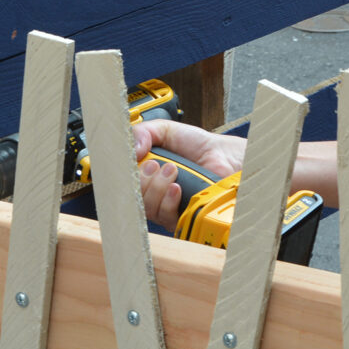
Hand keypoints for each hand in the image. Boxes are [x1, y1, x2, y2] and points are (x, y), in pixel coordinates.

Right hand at [131, 118, 245, 230]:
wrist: (224, 156)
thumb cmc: (198, 145)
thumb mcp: (166, 131)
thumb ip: (143, 133)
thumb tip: (131, 151)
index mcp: (146, 174)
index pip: (124, 183)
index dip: (125, 176)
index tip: (136, 160)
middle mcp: (153, 193)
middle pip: (132, 198)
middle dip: (142, 180)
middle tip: (157, 165)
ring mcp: (167, 207)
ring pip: (147, 208)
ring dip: (157, 187)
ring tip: (173, 170)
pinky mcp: (181, 217)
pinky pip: (165, 217)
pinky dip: (168, 201)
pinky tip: (176, 188)